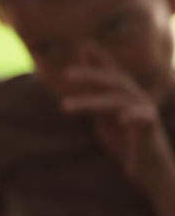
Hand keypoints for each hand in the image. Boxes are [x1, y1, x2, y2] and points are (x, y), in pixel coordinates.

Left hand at [60, 47, 174, 193]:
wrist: (149, 170)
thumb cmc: (126, 143)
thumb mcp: (105, 119)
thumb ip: (95, 100)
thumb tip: (80, 84)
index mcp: (125, 97)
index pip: (112, 74)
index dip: (99, 59)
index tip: (83, 45)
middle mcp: (137, 100)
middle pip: (115, 81)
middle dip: (91, 74)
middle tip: (66, 74)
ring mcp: (145, 113)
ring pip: (118, 101)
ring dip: (90, 102)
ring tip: (65, 106)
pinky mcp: (150, 130)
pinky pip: (144, 119)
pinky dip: (133, 116)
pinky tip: (122, 118)